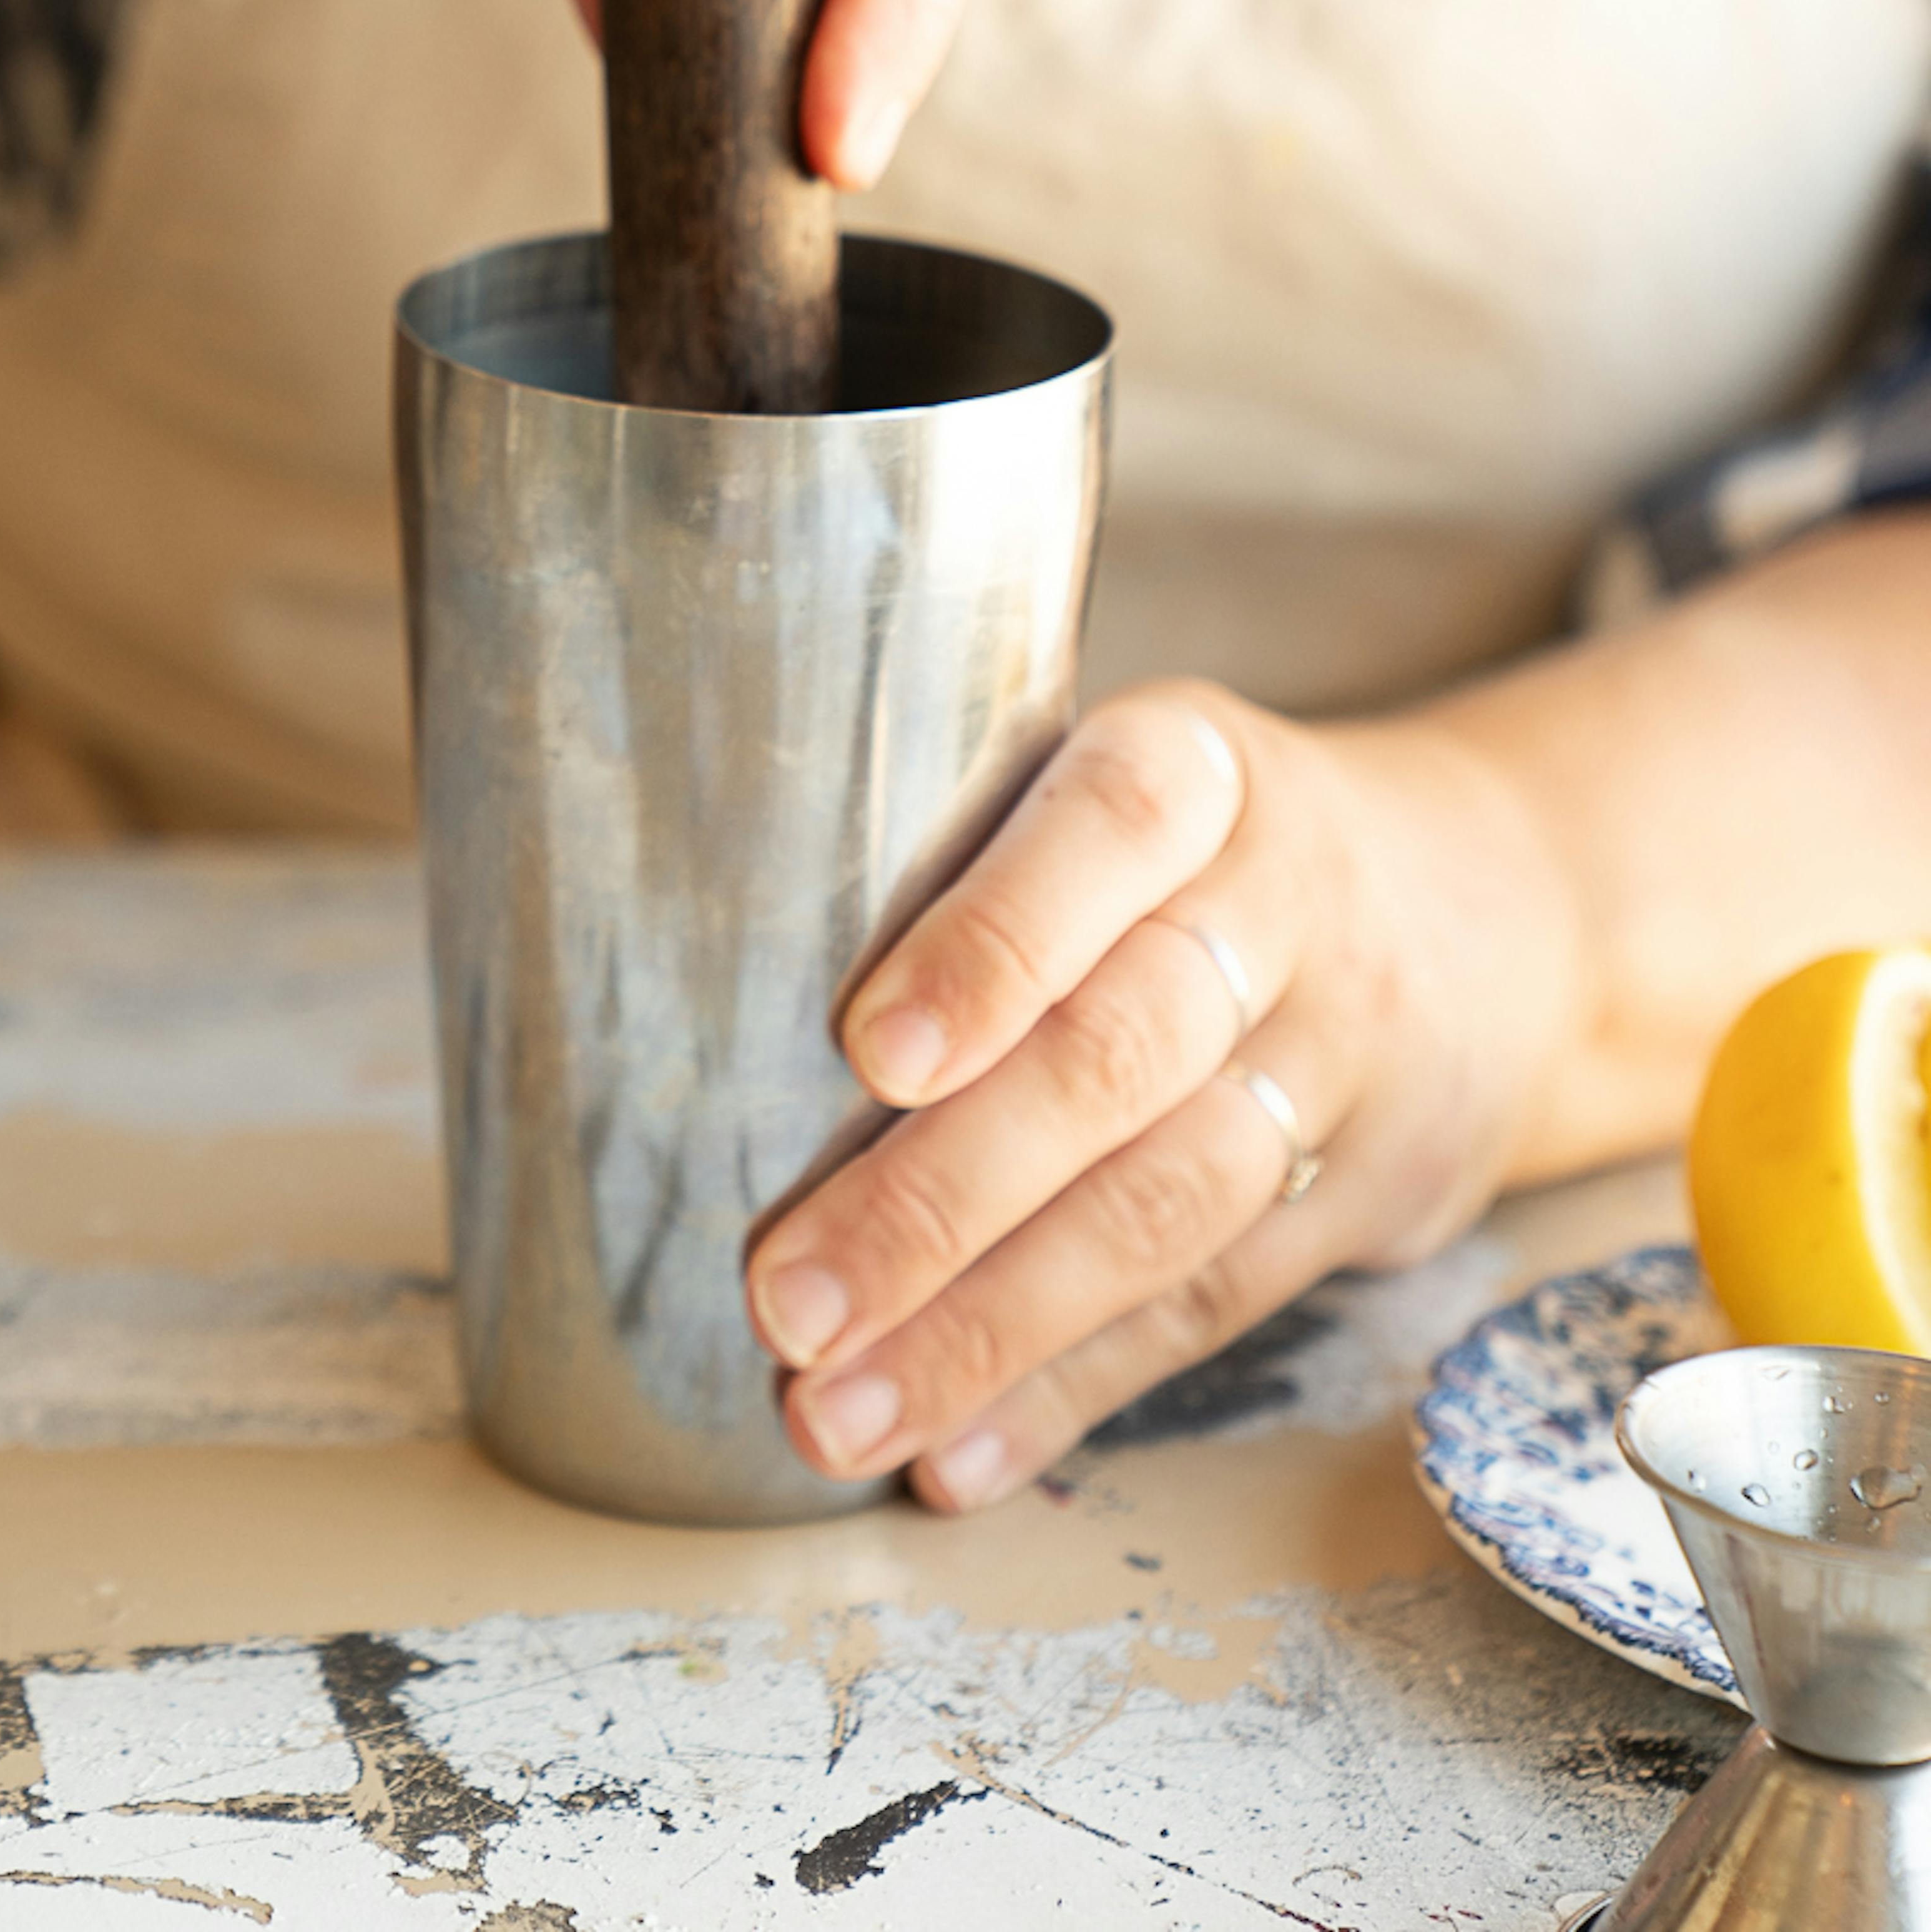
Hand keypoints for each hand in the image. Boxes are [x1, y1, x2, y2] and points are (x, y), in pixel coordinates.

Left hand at [741, 681, 1585, 1508]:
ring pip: (1163, 1204)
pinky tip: (956, 1453)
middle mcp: (1285, 901)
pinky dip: (1072, 1389)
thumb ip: (972, 855)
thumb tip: (726, 1003)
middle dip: (938, 1197)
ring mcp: (1344, 1054)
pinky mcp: (1375, 1190)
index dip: (993, 945)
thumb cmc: (1203, 843)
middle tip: (784, 1299)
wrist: (1494, 902)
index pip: (1106, 830)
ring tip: (835, 1412)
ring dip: (988, 1329)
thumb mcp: (1120, 778)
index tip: (870, 1057)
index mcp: (1198, 766)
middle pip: (1116, 1054)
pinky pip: (1213, 1304)